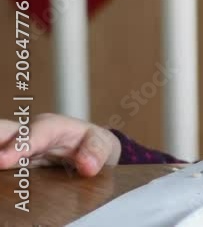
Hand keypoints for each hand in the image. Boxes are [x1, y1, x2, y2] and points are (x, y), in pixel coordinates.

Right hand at [0, 113, 120, 176]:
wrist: (89, 148)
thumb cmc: (93, 142)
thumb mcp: (102, 144)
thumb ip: (97, 152)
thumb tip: (88, 166)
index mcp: (50, 126)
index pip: (32, 134)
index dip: (18, 147)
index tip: (3, 160)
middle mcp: (28, 134)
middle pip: (4, 133)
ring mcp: (17, 148)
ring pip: (1, 146)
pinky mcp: (14, 162)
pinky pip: (4, 163)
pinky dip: (3, 166)